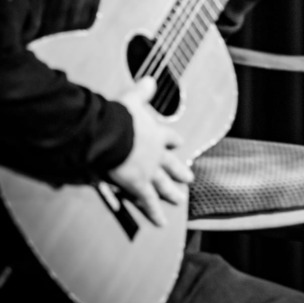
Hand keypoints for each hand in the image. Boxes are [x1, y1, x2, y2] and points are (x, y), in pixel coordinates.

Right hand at [110, 77, 193, 226]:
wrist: (113, 134)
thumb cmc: (120, 116)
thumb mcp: (132, 99)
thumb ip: (142, 91)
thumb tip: (151, 79)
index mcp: (155, 133)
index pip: (169, 138)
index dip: (174, 141)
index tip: (180, 143)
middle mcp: (156, 154)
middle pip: (172, 164)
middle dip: (180, 171)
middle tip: (190, 178)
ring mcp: (149, 171)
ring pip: (164, 185)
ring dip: (172, 193)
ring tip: (180, 200)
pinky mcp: (139, 185)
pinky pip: (148, 202)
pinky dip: (154, 213)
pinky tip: (161, 223)